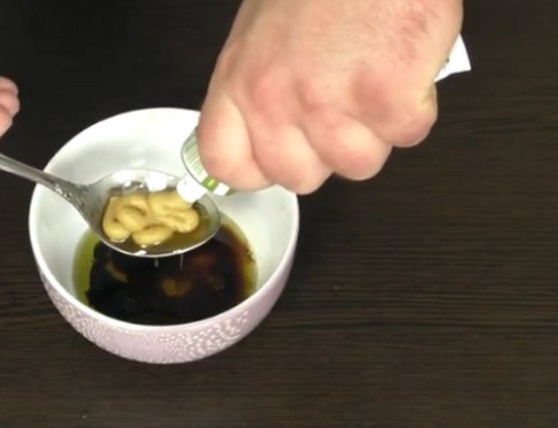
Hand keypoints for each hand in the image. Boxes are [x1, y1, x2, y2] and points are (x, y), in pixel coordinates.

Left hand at [196, 0, 463, 193]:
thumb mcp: (263, 32)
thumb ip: (260, 87)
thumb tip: (278, 131)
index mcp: (239, 81)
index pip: (227, 163)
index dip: (261, 167)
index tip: (284, 153)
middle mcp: (274, 100)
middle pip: (300, 178)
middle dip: (328, 151)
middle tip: (345, 107)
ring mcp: (329, 103)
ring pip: (359, 164)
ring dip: (377, 129)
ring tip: (376, 75)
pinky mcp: (386, 98)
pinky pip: (407, 135)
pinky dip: (417, 104)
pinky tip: (405, 64)